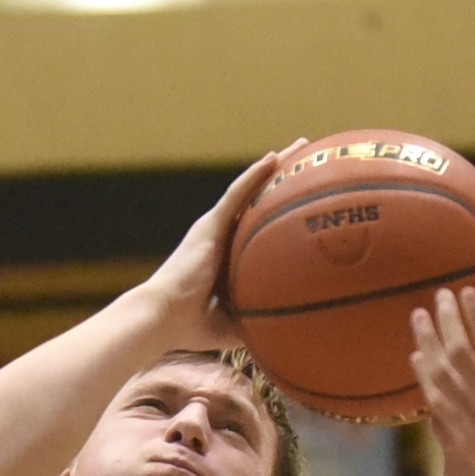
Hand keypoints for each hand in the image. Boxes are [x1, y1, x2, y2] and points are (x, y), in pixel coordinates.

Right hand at [137, 143, 303, 353]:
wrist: (163, 318)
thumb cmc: (191, 326)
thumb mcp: (235, 323)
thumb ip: (258, 319)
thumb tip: (290, 329)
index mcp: (227, 257)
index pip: (258, 228)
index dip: (279, 213)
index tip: (305, 202)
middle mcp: (221, 237)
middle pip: (259, 201)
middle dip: (283, 181)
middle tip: (311, 163)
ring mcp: (215, 228)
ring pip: (251, 188)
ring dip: (275, 167)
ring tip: (302, 146)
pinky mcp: (210, 225)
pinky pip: (237, 193)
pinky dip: (255, 175)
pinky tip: (276, 158)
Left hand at [412, 287, 474, 475]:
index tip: (466, 291)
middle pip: (458, 355)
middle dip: (446, 321)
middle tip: (439, 294)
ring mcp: (472, 423)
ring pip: (440, 377)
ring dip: (427, 343)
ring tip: (418, 317)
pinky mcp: (463, 439)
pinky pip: (436, 402)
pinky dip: (424, 377)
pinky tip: (417, 360)